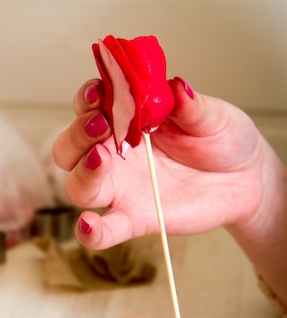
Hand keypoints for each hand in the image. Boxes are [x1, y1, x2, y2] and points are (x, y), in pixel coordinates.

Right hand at [52, 77, 269, 249]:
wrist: (247, 177)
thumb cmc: (221, 140)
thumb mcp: (211, 116)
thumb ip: (190, 105)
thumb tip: (176, 87)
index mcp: (124, 122)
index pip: (89, 108)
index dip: (87, 100)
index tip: (99, 93)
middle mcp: (113, 155)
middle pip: (70, 149)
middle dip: (76, 136)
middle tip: (100, 124)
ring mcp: (120, 189)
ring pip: (77, 186)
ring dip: (81, 173)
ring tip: (101, 160)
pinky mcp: (133, 219)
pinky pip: (104, 231)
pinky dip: (90, 231)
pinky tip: (88, 224)